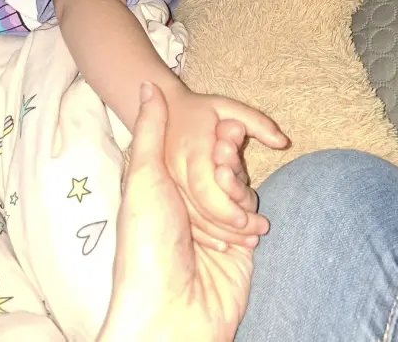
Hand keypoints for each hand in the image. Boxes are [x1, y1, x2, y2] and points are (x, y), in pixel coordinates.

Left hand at [98, 83, 256, 341]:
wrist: (169, 312)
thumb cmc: (147, 242)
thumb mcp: (144, 177)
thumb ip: (151, 129)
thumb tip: (145, 85)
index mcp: (164, 188)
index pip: (196, 150)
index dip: (212, 139)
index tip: (222, 127)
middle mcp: (189, 205)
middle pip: (221, 168)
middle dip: (228, 163)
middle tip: (228, 160)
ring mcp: (216, 227)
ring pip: (241, 190)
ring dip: (240, 191)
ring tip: (234, 198)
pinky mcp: (240, 248)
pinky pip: (253, 218)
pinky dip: (251, 216)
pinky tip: (250, 221)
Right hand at [163, 83, 287, 247]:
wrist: (165, 111)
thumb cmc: (203, 110)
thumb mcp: (230, 107)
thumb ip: (257, 123)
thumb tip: (283, 143)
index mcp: (191, 146)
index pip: (203, 184)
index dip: (223, 206)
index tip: (247, 219)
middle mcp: (174, 168)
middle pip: (199, 207)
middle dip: (228, 226)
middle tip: (257, 237)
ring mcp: (167, 183)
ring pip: (191, 218)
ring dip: (220, 235)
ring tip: (248, 242)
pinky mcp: (165, 193)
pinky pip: (183, 219)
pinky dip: (204, 236)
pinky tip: (224, 245)